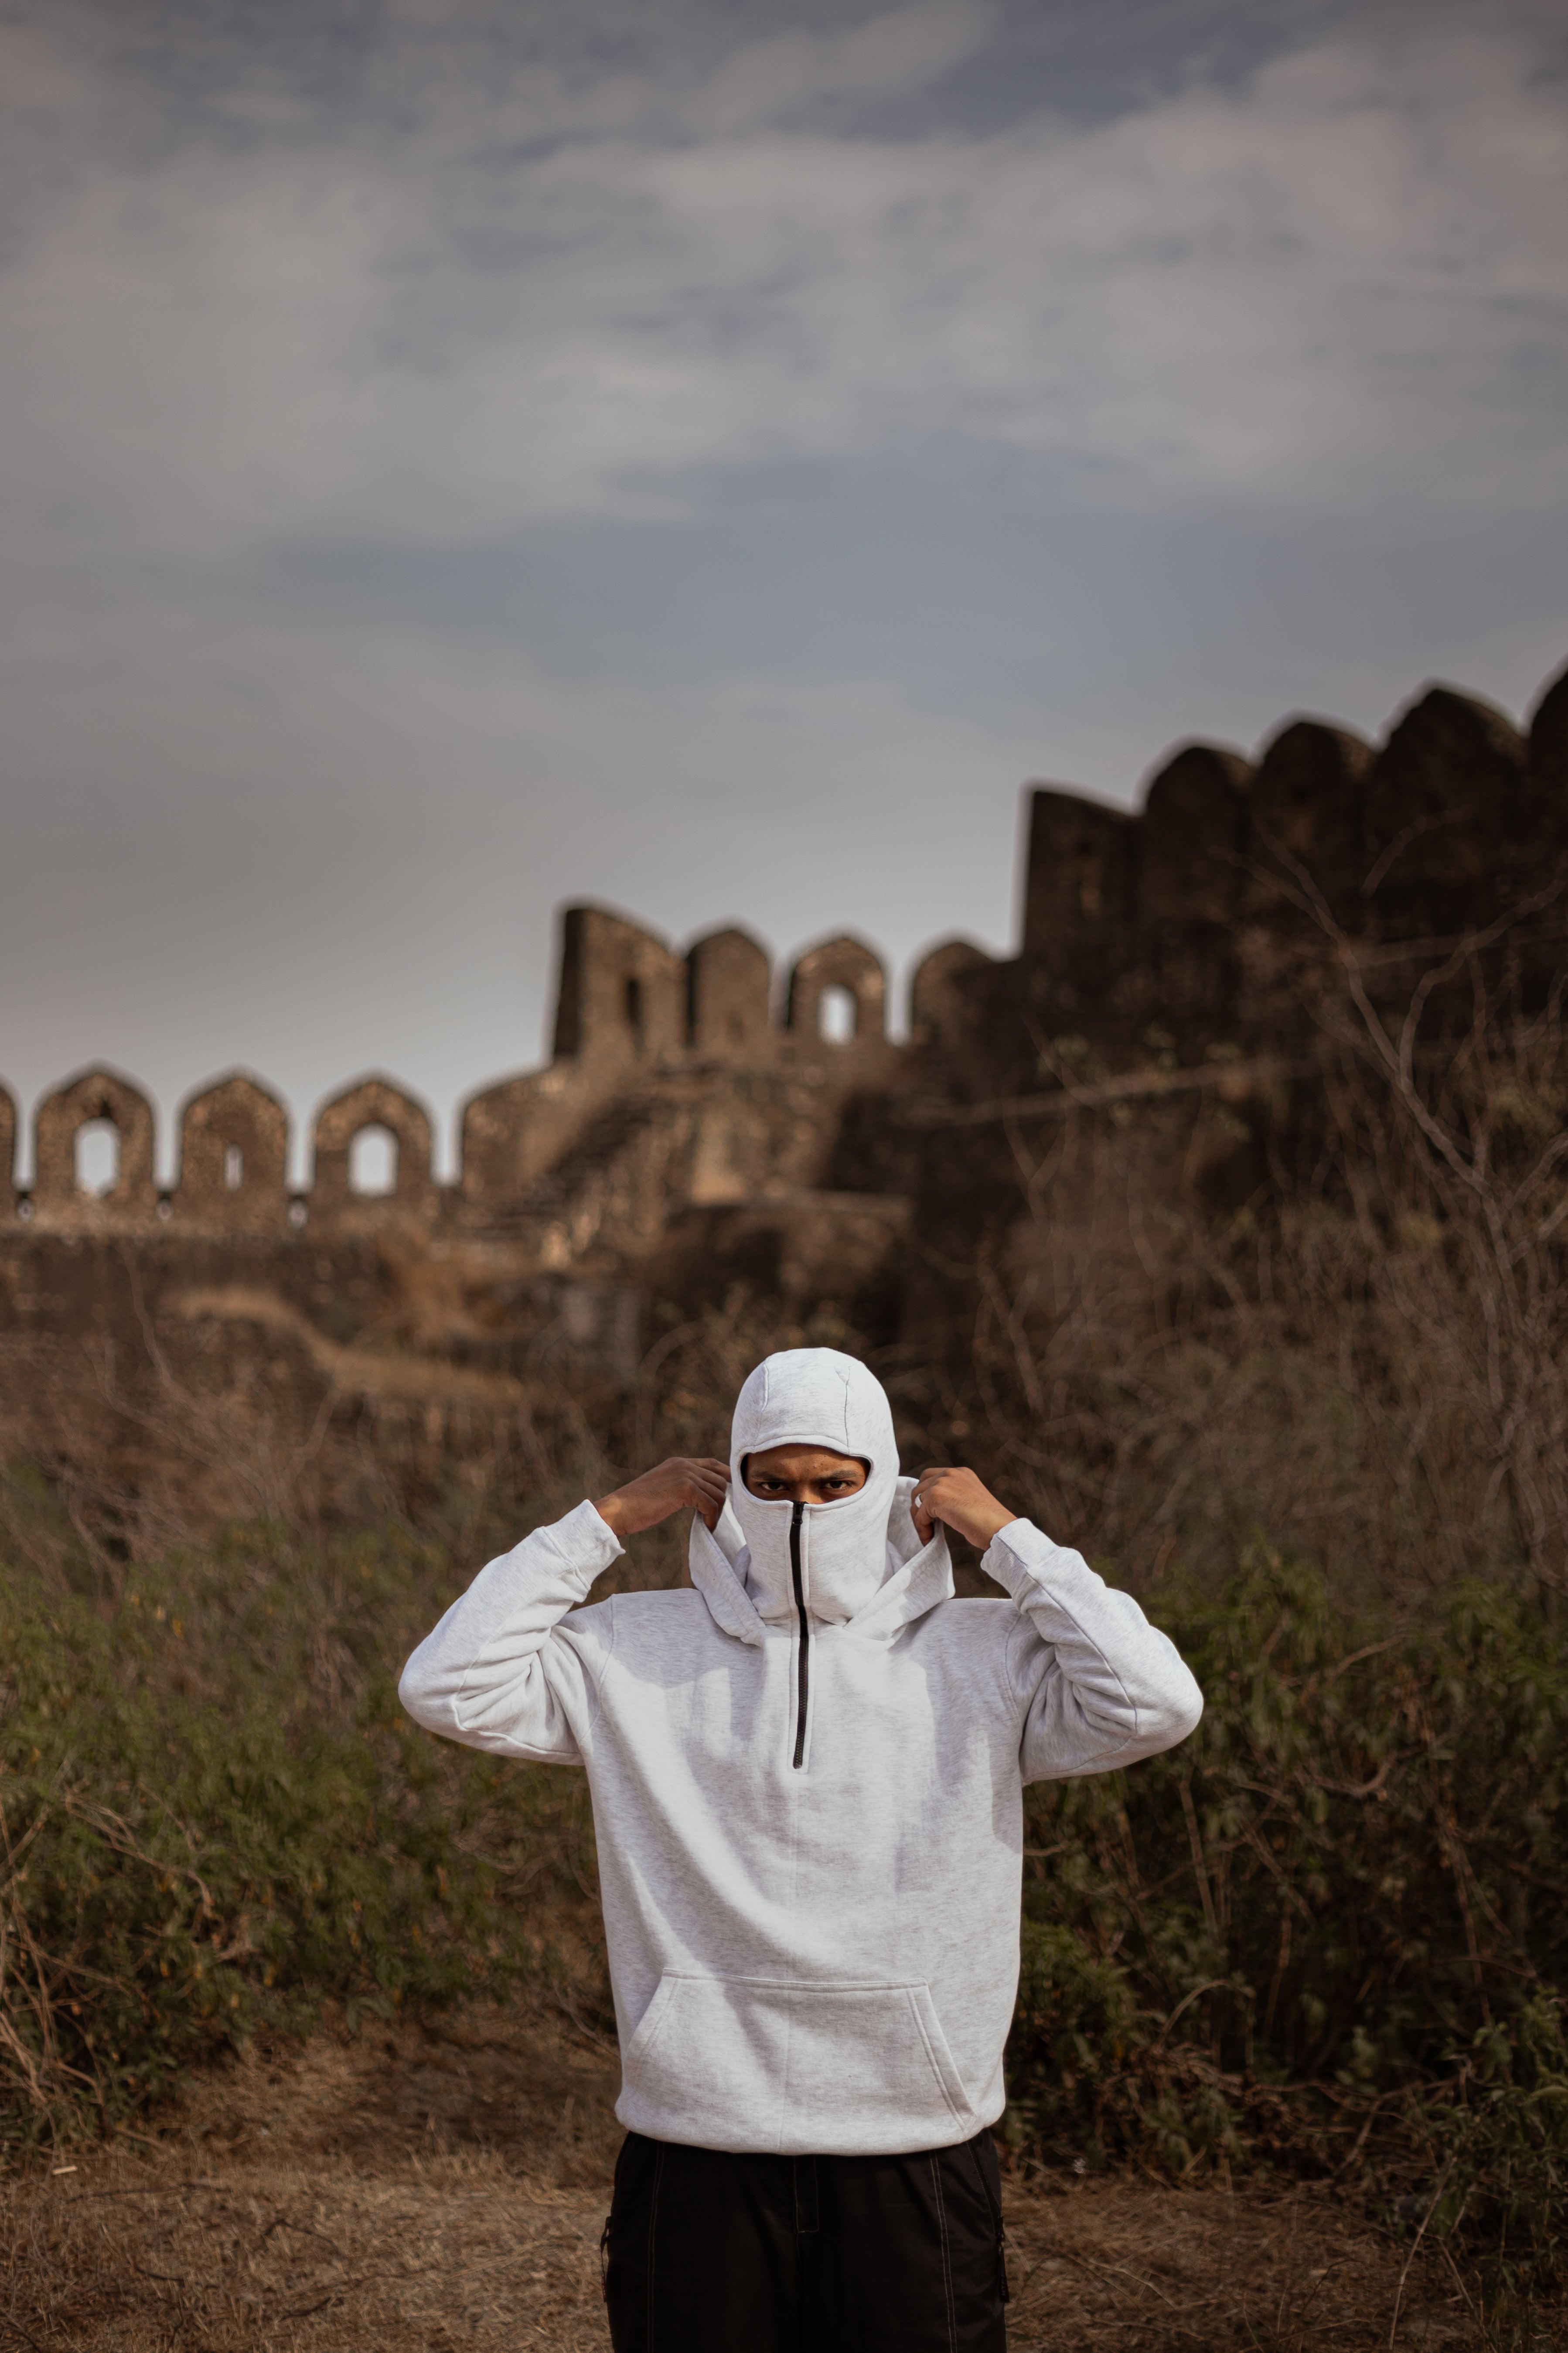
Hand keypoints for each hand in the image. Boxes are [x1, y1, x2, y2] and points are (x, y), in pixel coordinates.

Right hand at [595, 1457, 730, 1537]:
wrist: (617, 1510)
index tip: (728, 1496)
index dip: (726, 1478)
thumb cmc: (635, 1506)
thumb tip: (699, 1496)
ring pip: (719, 1492)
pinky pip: (711, 1504)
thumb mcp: (661, 1488)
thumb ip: (679, 1486)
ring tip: (708, 1524)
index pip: (713, 1464)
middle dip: (722, 1499)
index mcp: (678, 1462)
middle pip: (720, 1479)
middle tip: (714, 1517)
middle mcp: (684, 1464)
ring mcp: (685, 1475)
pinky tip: (706, 1527)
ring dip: (717, 1512)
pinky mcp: (685, 1489)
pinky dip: (712, 1518)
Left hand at [911, 1466, 1014, 1549]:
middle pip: (921, 1486)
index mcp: (961, 1473)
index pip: (932, 1477)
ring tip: (928, 1534)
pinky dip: (922, 1528)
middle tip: (927, 1525)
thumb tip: (931, 1506)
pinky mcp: (936, 1497)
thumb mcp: (970, 1501)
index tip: (931, 1514)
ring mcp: (942, 1483)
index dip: (927, 1495)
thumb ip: (954, 1496)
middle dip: (920, 1506)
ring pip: (917, 1500)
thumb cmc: (989, 1522)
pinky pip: (919, 1514)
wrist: (999, 1529)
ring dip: (919, 1519)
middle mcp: (951, 1473)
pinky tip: (929, 1539)